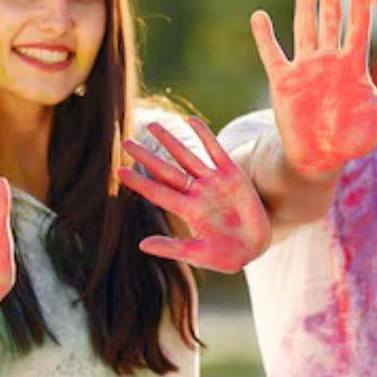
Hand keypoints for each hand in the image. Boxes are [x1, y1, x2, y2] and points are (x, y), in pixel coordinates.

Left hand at [119, 117, 270, 272]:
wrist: (256, 247)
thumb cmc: (227, 256)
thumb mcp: (199, 255)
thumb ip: (173, 249)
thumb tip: (141, 245)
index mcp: (188, 211)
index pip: (159, 192)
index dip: (140, 182)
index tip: (120, 171)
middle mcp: (197, 193)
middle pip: (167, 171)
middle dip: (147, 157)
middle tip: (126, 142)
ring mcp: (214, 182)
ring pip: (187, 156)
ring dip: (170, 141)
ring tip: (152, 125)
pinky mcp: (232, 175)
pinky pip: (215, 150)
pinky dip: (205, 135)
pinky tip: (191, 120)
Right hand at [250, 0, 376, 177]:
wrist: (322, 158)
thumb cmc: (354, 137)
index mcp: (353, 66)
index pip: (358, 28)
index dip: (360, 5)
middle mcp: (329, 61)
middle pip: (330, 22)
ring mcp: (305, 69)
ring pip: (304, 30)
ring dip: (304, 6)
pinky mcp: (283, 82)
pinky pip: (272, 55)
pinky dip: (265, 38)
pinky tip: (260, 16)